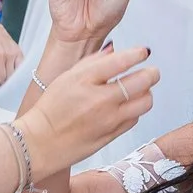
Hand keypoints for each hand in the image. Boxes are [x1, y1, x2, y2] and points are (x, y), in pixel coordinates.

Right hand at [21, 43, 158, 170]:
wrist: (41, 142)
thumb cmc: (51, 108)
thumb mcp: (66, 77)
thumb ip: (92, 62)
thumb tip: (114, 50)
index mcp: (85, 80)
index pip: (121, 61)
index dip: (138, 54)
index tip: (144, 52)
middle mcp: (100, 100)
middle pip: (142, 82)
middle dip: (151, 73)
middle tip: (151, 72)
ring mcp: (109, 119)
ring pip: (145, 102)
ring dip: (147, 93)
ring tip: (140, 90)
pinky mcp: (112, 134)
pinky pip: (135, 118)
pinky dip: (136, 110)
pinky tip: (127, 106)